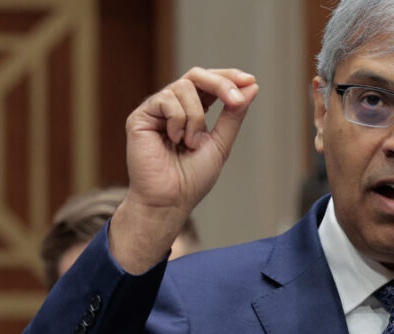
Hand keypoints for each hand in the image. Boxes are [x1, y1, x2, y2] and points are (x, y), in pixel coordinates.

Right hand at [111, 67, 258, 272]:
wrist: (171, 199)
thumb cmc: (193, 178)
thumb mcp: (221, 142)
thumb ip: (234, 115)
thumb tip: (252, 87)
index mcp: (193, 111)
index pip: (210, 83)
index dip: (229, 77)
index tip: (250, 80)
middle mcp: (174, 106)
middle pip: (197, 75)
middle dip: (220, 84)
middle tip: (235, 100)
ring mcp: (157, 110)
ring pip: (184, 87)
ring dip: (196, 117)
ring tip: (191, 143)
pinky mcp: (141, 116)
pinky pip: (166, 100)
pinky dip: (179, 120)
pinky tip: (174, 140)